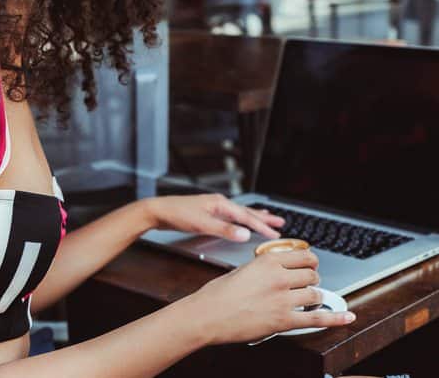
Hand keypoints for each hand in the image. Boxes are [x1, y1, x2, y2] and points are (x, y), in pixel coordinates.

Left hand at [143, 193, 283, 241]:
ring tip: (268, 218)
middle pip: (246, 212)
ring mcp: (214, 207)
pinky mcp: (208, 213)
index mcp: (220, 204)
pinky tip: (241, 222)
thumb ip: (225, 230)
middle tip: (280, 223)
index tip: (275, 234)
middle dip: (264, 219)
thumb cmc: (177, 215)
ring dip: (255, 217)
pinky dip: (241, 219)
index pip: (246, 217)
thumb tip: (245, 235)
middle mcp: (219, 203)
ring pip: (240, 213)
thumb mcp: (203, 224)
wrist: (158, 211)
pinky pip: (231, 216)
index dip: (262, 227)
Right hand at [185, 249, 355, 344]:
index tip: (310, 266)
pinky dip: (335, 319)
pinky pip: (316, 319)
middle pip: (312, 276)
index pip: (304, 257)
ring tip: (310, 300)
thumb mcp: (243, 269)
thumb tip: (280, 271)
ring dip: (316, 297)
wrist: (207, 315)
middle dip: (312, 280)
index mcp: (268, 262)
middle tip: (308, 285)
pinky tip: (347, 317)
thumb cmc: (218, 294)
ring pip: (315, 294)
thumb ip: (265, 268)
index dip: (310, 263)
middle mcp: (279, 278)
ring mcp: (283, 300)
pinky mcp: (284, 321)